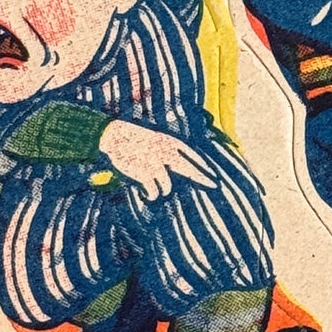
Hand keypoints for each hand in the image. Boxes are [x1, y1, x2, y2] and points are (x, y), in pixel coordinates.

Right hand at [97, 120, 220, 198]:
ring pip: (168, 186)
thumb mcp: (155, 139)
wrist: (117, 136)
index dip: (201, 164)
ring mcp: (157, 164)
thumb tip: (181, 164)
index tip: (211, 172)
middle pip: (189, 169)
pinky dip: (152, 194)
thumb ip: (167, 151)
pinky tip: (148, 195)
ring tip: (156, 191)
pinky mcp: (145, 174)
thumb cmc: (135, 138)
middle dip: (202, 178)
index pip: (190, 154)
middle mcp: (166, 153)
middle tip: (214, 184)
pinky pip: (154, 191)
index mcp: (169, 142)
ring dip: (164, 189)